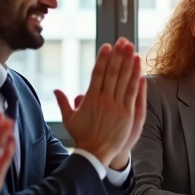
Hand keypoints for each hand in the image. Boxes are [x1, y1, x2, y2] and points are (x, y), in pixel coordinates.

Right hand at [57, 38, 143, 166]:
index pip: (97, 73)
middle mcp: (104, 99)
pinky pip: (132, 93)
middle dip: (118, 56)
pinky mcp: (127, 113)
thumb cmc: (82, 136)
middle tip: (122, 41)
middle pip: (112, 73)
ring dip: (128, 63)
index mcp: (90, 98)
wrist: (95, 153)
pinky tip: (138, 68)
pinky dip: (136, 79)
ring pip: (124, 80)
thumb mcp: (70, 119)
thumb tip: (56, 90)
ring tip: (132, 49)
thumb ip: (64, 102)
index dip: (103, 59)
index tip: (107, 46)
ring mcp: (117, 106)